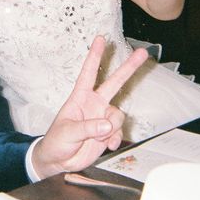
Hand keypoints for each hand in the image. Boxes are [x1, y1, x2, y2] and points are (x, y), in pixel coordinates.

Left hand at [31, 36, 147, 178]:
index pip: (88, 72)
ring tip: (99, 139)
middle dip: (128, 67)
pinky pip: (119, 131)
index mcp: (80, 97)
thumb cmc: (57, 141)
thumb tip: (107, 124)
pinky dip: (115, 139)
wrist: (59, 161)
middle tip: (142, 52)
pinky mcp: (108, 132)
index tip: (100, 38)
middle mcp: (94, 103)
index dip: (95, 55)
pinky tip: (107, 145)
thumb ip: (88, 128)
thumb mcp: (68, 133)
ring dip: (112, 128)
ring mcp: (102, 117)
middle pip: (114, 82)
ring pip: (118, 115)